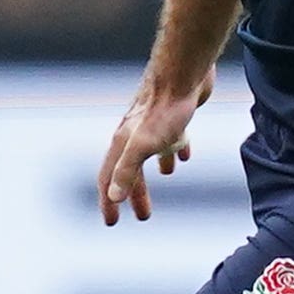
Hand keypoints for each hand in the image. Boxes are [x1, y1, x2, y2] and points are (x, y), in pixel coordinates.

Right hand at [98, 72, 212, 224]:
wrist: (184, 71)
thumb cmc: (165, 108)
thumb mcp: (145, 144)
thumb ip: (128, 169)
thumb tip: (114, 197)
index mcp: (122, 142)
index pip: (109, 178)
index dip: (108, 201)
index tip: (112, 223)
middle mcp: (133, 133)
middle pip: (130, 169)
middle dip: (136, 193)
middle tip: (144, 216)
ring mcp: (152, 123)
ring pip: (150, 152)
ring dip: (155, 169)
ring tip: (165, 180)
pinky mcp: (172, 114)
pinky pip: (170, 137)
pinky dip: (174, 150)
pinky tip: (184, 155)